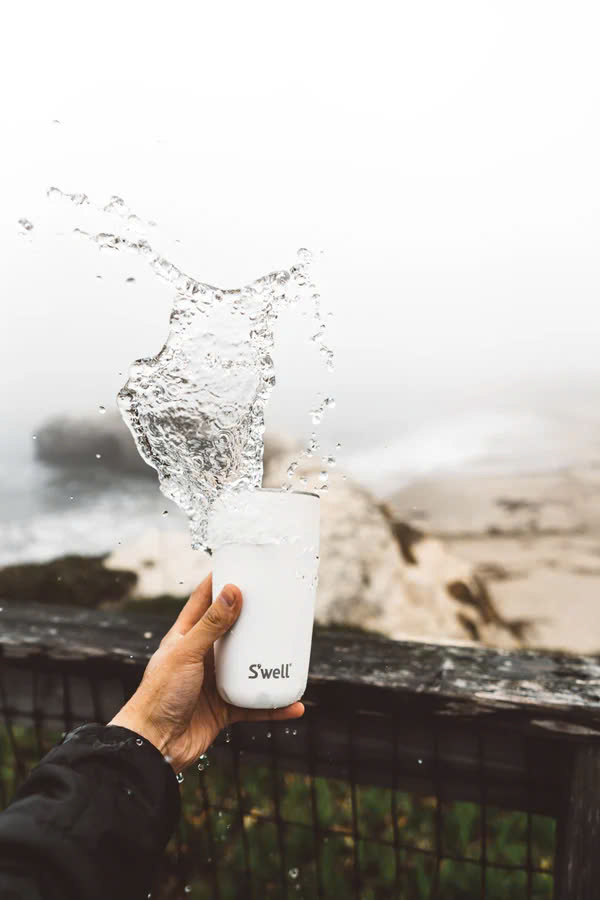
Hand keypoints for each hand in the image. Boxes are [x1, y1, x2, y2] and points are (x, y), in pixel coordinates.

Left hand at [109, 575, 303, 771]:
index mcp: (186, 637)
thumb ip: (211, 625)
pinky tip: (295, 704)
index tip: (241, 565)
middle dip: (255, 621)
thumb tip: (233, 590)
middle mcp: (202, 657)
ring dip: (270, 663)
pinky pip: (255, 706)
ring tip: (294, 652)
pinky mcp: (224, 710)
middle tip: (279, 605)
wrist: (153, 746)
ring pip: (248, 668)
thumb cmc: (159, 695)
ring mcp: (214, 683)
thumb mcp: (186, 653)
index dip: (220, 582)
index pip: (204, 601)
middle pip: (233, 632)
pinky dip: (274, 707)